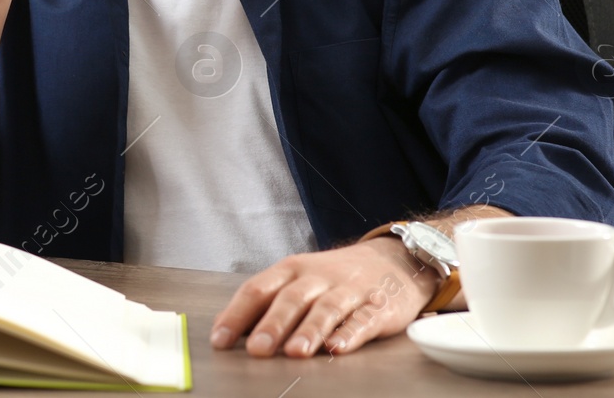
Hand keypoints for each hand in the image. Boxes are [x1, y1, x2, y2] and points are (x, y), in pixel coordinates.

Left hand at [210, 237, 439, 357]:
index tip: (219, 340)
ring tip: (295, 353)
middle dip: (272, 325)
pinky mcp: (378, 307)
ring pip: (326, 309)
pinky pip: (362, 320)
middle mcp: (317, 277)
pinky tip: (337, 348)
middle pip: (291, 299)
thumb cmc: (334, 276)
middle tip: (256, 349)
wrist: (393, 260)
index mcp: (291, 270)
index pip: (257, 289)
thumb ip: (265, 301)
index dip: (237, 315)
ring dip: (309, 331)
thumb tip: (226, 326)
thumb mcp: (297, 280)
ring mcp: (349, 291)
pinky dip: (350, 335)